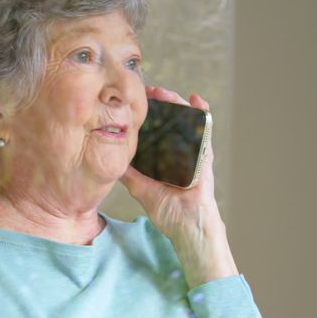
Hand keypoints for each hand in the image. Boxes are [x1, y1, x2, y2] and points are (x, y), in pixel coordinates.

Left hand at [120, 86, 220, 241]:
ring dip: (177, 104)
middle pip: (170, 121)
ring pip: (186, 120)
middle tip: (148, 91)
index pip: (156, 130)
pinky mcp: (204, 155)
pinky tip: (196, 101)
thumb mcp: (140, 189)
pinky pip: (206, 131)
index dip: (146, 115)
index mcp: (164, 157)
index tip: (133, 102)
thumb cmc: (168, 212)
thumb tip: (110, 159)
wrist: (187, 226)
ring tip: (166, 93)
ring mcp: (193, 152)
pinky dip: (202, 114)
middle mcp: (179, 151)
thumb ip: (128, 173)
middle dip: (161, 104)